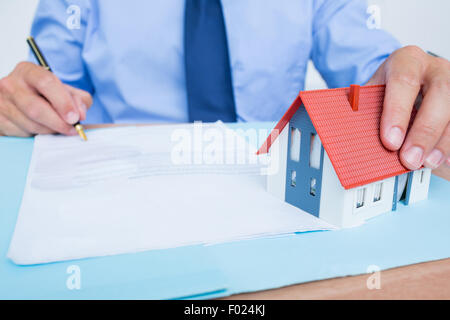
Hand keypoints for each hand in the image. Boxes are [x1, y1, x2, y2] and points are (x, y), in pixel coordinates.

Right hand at [0, 62, 91, 136]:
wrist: (20, 101)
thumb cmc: (45, 95)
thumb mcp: (63, 90)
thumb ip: (78, 99)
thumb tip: (80, 115)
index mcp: (28, 71)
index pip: (46, 82)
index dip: (63, 102)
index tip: (75, 117)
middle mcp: (11, 84)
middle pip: (36, 107)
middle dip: (58, 122)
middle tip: (72, 128)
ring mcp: (1, 102)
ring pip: (30, 123)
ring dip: (50, 130)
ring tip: (60, 129)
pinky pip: (22, 133)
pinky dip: (38, 135)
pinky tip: (44, 129)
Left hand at [367, 45, 449, 170]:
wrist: (404, 81)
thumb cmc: (387, 90)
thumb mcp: (373, 93)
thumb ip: (367, 110)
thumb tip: (355, 138)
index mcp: (407, 61)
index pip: (404, 81)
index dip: (397, 112)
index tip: (390, 141)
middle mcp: (435, 68)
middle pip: (440, 94)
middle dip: (424, 131)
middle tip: (409, 159)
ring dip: (441, 142)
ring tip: (425, 163)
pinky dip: (449, 144)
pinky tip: (441, 159)